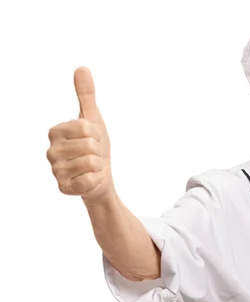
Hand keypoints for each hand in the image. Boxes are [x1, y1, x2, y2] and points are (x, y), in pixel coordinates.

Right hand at [47, 67, 112, 202]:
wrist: (100, 177)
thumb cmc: (95, 147)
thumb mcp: (93, 119)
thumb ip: (86, 95)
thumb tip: (82, 68)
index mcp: (55, 132)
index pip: (86, 127)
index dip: (96, 134)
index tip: (93, 139)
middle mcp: (50, 151)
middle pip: (89, 145)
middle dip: (98, 151)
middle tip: (93, 155)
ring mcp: (56, 171)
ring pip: (90, 162)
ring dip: (97, 165)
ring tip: (91, 167)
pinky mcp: (64, 188)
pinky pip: (89, 180)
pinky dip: (95, 179)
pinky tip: (89, 179)